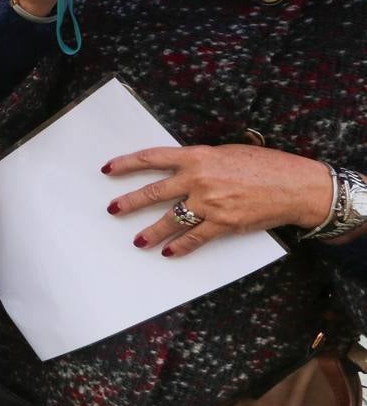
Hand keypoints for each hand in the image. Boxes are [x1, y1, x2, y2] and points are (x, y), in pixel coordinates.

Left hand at [105, 144, 334, 256]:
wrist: (296, 186)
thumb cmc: (265, 165)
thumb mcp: (226, 152)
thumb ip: (200, 161)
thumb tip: (178, 168)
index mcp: (197, 156)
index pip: (152, 158)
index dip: (127, 163)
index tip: (108, 169)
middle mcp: (198, 179)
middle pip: (154, 192)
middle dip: (130, 202)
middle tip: (112, 209)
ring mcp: (209, 203)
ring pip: (170, 220)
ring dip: (152, 232)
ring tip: (138, 241)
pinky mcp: (223, 223)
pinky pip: (195, 238)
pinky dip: (180, 246)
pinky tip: (169, 252)